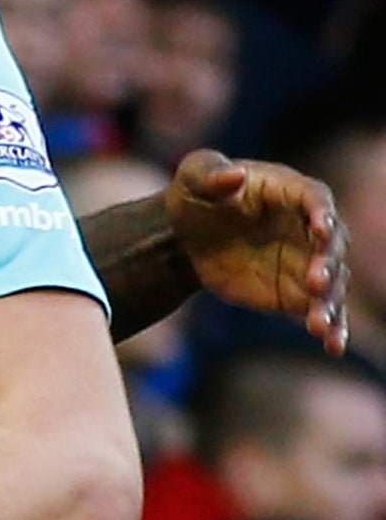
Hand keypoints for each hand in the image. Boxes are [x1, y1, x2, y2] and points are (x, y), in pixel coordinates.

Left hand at [166, 149, 347, 352]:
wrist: (187, 235)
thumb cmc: (197, 194)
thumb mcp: (194, 175)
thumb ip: (212, 174)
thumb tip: (235, 175)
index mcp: (291, 191)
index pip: (316, 199)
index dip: (321, 213)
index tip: (321, 228)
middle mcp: (309, 228)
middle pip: (332, 245)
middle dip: (327, 263)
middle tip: (315, 281)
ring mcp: (307, 262)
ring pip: (332, 284)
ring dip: (330, 303)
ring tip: (318, 323)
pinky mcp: (296, 293)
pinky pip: (319, 311)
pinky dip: (330, 328)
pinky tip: (332, 345)